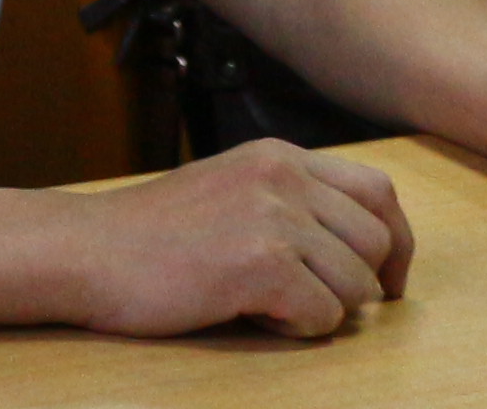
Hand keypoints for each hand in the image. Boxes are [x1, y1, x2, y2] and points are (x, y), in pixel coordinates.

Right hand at [57, 140, 410, 339]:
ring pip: (356, 284)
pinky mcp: (260, 265)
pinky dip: (298, 328)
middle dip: (362, 283)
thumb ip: (289, 201)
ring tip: (270, 304)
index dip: (396, 241)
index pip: (378, 190)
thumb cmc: (152, 234)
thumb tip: (355, 248)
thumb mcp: (231, 189)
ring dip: (324, 309)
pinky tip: (255, 314)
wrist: (90, 251)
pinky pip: (323, 315)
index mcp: (280, 158)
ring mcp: (273, 219)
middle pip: (377, 239)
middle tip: (323, 303)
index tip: (388, 278)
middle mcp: (284, 178)